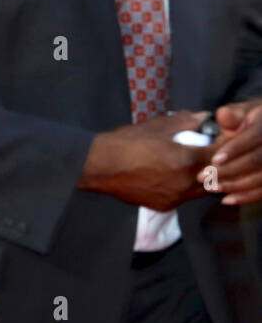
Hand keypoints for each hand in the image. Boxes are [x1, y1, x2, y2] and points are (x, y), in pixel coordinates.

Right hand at [80, 110, 212, 210]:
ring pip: (202, 190)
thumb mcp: (155, 126)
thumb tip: (203, 117)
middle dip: (214, 164)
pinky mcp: (165, 206)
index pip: (220, 155)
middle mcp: (186, 182)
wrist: (99, 167)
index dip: (223, 146)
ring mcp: (176, 197)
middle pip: (216, 176)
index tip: (217, 139)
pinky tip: (174, 177)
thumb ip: (183, 121)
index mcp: (186, 160)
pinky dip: (186, 187)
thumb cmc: (126, 142)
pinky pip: (185, 197)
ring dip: (202, 178)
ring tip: (191, 166)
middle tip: (205, 153)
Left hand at [210, 99, 261, 204]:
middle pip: (257, 160)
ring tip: (211, 188)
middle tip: (203, 177)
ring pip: (261, 178)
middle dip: (229, 170)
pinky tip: (228, 199)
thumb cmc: (250, 120)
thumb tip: (222, 114)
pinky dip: (247, 197)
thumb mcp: (242, 112)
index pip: (254, 137)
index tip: (214, 159)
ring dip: (235, 185)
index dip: (234, 149)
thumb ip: (232, 116)